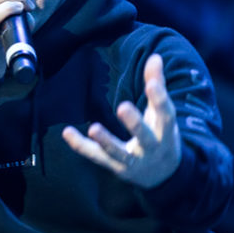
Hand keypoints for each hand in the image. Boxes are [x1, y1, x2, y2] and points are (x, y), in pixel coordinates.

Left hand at [62, 54, 181, 188]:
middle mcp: (151, 148)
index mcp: (166, 132)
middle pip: (144, 137)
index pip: (165, 114)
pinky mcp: (116, 167)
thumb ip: (157, 84)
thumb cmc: (162, 135)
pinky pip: (97, 156)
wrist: (164, 175)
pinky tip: (67, 133)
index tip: (152, 83)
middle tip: (122, 107)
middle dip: (134, 123)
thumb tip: (155, 56)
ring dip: (105, 141)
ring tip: (93, 128)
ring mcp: (133, 161)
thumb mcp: (162, 113)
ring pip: (118, 152)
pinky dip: (81, 146)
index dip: (160, 98)